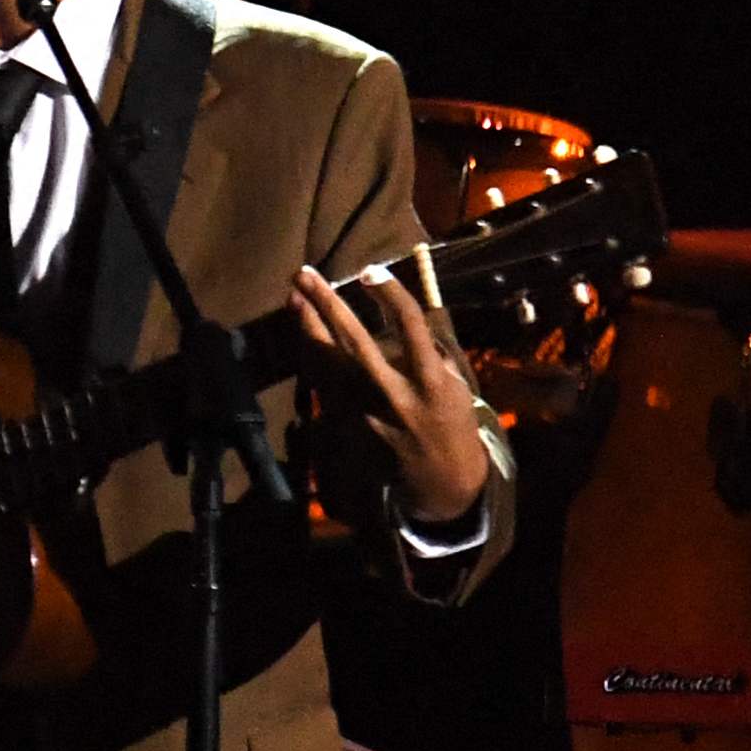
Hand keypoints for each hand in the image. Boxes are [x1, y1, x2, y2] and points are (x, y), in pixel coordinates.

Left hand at [291, 263, 494, 527]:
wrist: (440, 480)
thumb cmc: (453, 424)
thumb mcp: (456, 385)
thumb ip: (431, 353)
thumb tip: (401, 318)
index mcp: (430, 379)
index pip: (409, 326)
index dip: (390, 294)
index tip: (370, 270)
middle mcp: (393, 393)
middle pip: (352, 340)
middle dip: (325, 304)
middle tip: (303, 274)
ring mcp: (364, 411)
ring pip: (326, 362)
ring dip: (307, 326)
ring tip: (295, 296)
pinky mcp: (347, 425)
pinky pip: (324, 383)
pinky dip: (312, 355)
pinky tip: (304, 333)